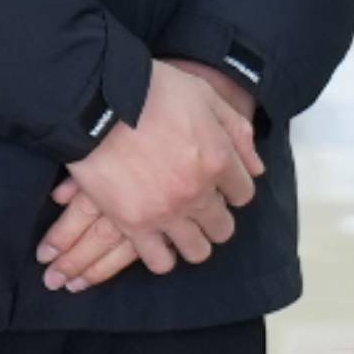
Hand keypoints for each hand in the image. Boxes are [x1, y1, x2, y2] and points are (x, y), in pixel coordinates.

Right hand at [42, 56, 262, 293]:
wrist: (96, 101)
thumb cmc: (152, 92)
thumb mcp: (205, 96)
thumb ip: (236, 131)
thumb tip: (257, 168)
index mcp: (218, 159)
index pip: (243, 194)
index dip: (232, 189)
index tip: (220, 186)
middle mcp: (198, 192)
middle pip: (223, 227)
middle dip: (216, 219)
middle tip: (201, 210)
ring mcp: (166, 212)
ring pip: (196, 250)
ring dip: (193, 241)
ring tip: (181, 230)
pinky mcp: (133, 224)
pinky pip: (159, 261)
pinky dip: (162, 256)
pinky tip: (156, 242)